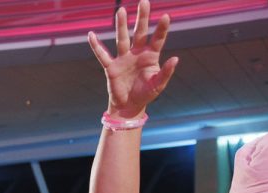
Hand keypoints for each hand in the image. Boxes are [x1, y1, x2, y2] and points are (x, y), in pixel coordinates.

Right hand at [87, 0, 177, 118]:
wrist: (129, 106)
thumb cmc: (146, 94)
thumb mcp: (158, 85)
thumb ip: (166, 72)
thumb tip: (175, 59)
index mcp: (150, 56)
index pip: (157, 39)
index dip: (161, 29)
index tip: (165, 16)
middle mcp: (137, 53)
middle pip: (140, 32)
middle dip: (142, 17)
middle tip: (143, 2)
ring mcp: (123, 58)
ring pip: (122, 39)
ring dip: (121, 25)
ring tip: (121, 10)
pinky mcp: (111, 67)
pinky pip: (102, 55)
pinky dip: (96, 46)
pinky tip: (91, 35)